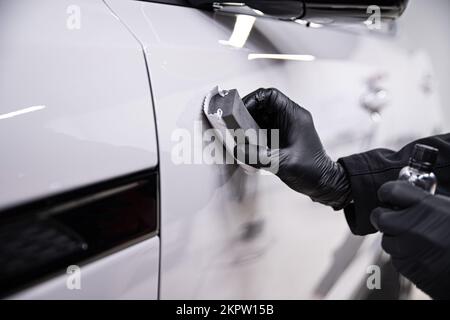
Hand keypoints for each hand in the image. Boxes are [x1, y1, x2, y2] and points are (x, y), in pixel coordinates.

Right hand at [236, 88, 350, 208]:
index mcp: (294, 116)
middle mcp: (289, 119)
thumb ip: (258, 156)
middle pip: (261, 107)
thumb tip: (237, 150)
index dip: (252, 99)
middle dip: (246, 117)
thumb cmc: (313, 171)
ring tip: (241, 143)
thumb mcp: (282, 163)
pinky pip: (262, 134)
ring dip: (248, 131)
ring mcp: (284, 129)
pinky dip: (253, 142)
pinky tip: (248, 153)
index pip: (270, 95)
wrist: (324, 184)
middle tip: (236, 128)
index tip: (240, 111)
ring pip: (259, 121)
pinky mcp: (281, 140)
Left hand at [371, 181, 449, 298]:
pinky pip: (396, 259)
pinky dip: (404, 257)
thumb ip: (424, 202)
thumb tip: (403, 198)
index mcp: (426, 207)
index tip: (389, 196)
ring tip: (415, 240)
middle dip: (384, 217)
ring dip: (395, 239)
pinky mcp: (408, 268)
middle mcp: (413, 227)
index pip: (389, 191)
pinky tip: (421, 255)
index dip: (387, 193)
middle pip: (379, 217)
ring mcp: (408, 249)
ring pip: (387, 240)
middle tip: (394, 219)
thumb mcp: (448, 209)